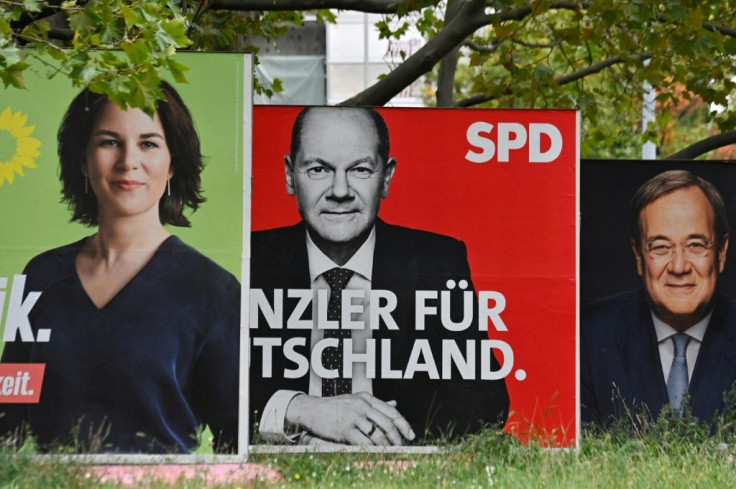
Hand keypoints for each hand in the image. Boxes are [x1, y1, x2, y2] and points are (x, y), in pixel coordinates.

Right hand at [285, 392, 414, 445]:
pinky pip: (364, 442)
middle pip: (387, 423)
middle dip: (397, 438)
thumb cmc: (335, 406)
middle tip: (401, 447)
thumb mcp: (356, 400)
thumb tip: (395, 405)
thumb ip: (375, 404)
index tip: (411, 435)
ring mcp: (353, 416)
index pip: (391, 412)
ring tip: (390, 452)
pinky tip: (376, 454)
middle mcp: (362, 405)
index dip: (403, 424)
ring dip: (386, 446)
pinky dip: (372, 450)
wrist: (311, 409)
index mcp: (366, 398)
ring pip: (377, 434)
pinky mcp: (345, 429)